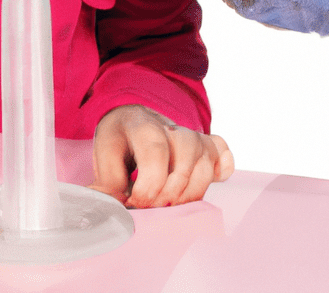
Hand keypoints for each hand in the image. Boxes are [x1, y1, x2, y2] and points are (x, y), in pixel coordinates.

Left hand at [91, 105, 233, 207]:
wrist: (133, 119)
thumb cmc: (120, 139)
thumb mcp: (104, 154)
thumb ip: (107, 183)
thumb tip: (108, 210)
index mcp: (144, 126)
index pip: (156, 154)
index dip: (148, 187)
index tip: (134, 204)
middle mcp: (174, 128)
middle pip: (186, 159)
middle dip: (167, 195)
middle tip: (149, 208)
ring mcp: (193, 136)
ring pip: (206, 164)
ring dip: (189, 193)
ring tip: (169, 205)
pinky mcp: (207, 145)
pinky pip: (224, 154)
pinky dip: (221, 171)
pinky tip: (204, 183)